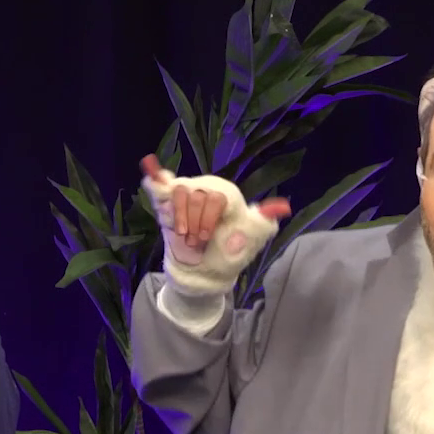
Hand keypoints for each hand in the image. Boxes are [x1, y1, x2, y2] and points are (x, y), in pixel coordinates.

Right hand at [140, 154, 290, 272]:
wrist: (204, 269)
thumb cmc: (228, 251)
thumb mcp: (250, 238)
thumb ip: (263, 220)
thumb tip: (284, 208)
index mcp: (226, 195)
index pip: (215, 198)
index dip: (207, 219)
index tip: (206, 237)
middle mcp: (206, 190)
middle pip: (197, 196)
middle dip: (195, 224)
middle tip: (197, 242)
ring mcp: (187, 196)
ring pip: (180, 195)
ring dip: (181, 219)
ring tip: (185, 237)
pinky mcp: (168, 203)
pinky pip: (161, 183)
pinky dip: (155, 174)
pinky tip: (149, 164)